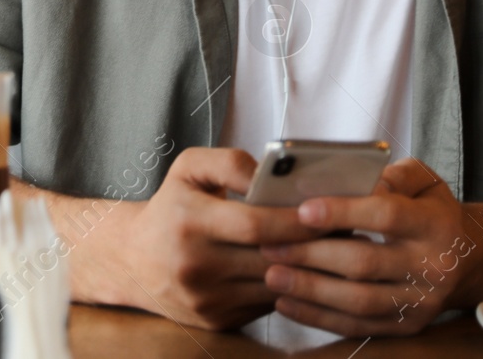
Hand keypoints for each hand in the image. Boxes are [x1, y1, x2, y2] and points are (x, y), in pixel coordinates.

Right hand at [78, 147, 319, 330]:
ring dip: (311, 268)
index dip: (295, 218)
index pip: (254, 224)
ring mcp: (206, 299)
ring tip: (338, 248)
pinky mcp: (217, 321)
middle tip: (348, 228)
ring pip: (274, 285)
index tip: (327, 209)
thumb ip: (229, 161)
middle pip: (270, 257)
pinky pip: (266, 303)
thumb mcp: (189, 168)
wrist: (134, 260)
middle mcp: (195, 265)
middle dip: (314, 244)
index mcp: (188, 221)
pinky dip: (292, 286)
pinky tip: (309, 269)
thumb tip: (269, 173)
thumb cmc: (171, 207)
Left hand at [258, 158, 474, 335]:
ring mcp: (419, 302)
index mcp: (434, 224)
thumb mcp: (425, 181)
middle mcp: (431, 266)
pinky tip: (287, 304)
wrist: (468, 258)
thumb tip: (357, 178)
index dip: (342, 212)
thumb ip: (393, 174)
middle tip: (269, 245)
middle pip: (364, 263)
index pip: (386, 216)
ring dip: (310, 290)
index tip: (302, 210)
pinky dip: (319, 318)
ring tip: (272, 275)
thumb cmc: (432, 211)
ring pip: (358, 301)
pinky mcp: (406, 326)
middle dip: (312, 254)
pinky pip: (357, 327)